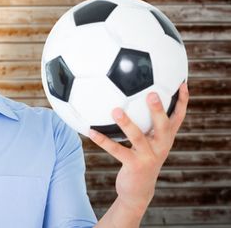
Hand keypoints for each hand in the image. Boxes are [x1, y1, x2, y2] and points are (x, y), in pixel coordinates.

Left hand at [89, 83, 188, 215]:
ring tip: (116, 110)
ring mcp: (148, 156)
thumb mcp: (149, 141)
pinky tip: (91, 131)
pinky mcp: (134, 165)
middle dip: (158, 110)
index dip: (182, 101)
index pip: (178, 117)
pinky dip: (103, 140)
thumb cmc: (142, 158)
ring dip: (127, 123)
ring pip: (138, 137)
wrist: (139, 190)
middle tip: (152, 93)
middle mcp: (161, 146)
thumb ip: (146, 123)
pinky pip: (116, 150)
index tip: (182, 83)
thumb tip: (132, 96)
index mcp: (165, 137)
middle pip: (163, 126)